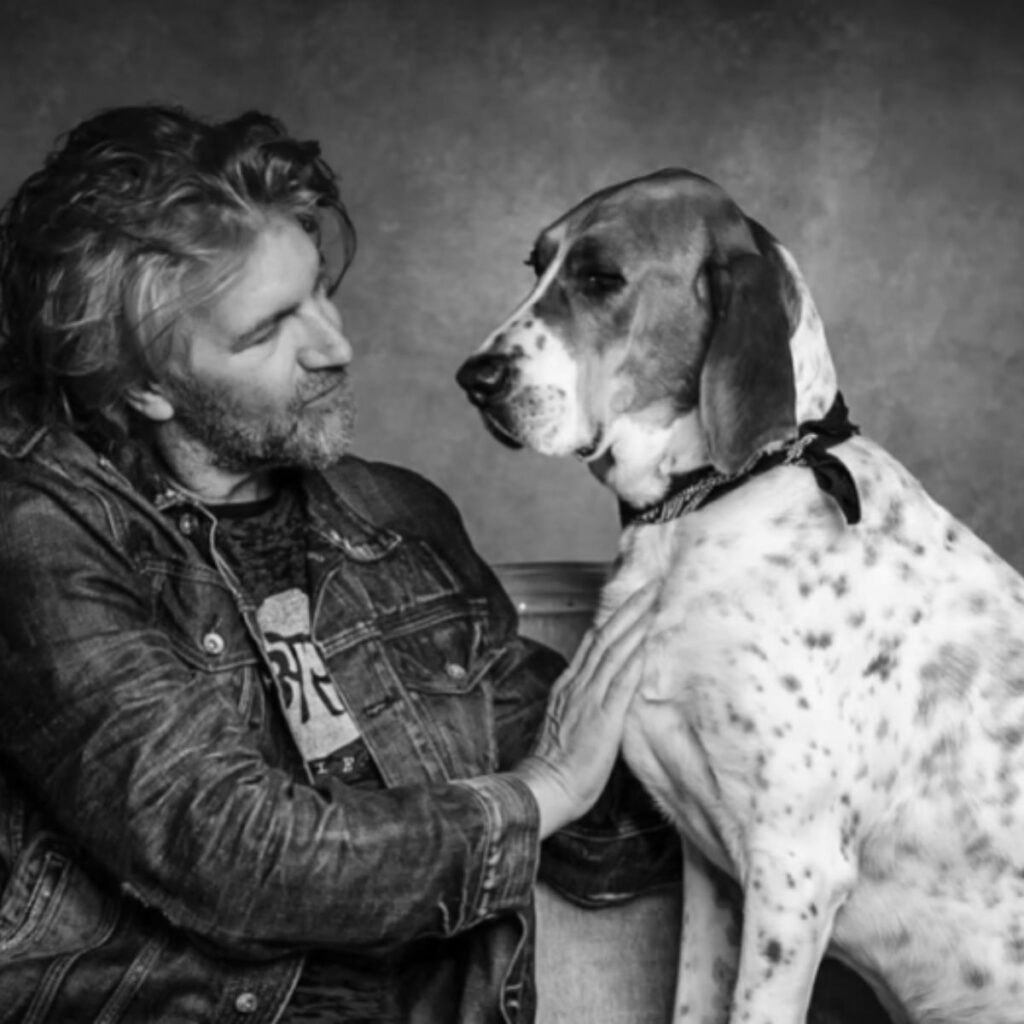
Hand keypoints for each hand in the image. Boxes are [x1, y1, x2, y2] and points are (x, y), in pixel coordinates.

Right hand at [511, 582, 657, 837]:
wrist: (546, 786)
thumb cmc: (557, 765)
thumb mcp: (566, 723)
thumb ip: (581, 703)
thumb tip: (600, 692)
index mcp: (570, 686)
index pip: (593, 643)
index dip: (612, 619)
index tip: (630, 600)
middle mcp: (579, 685)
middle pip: (604, 637)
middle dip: (628, 610)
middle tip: (649, 587)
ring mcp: (590, 699)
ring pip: (613, 652)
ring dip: (634, 625)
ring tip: (653, 602)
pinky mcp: (603, 717)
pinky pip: (620, 684)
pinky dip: (633, 661)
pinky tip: (647, 644)